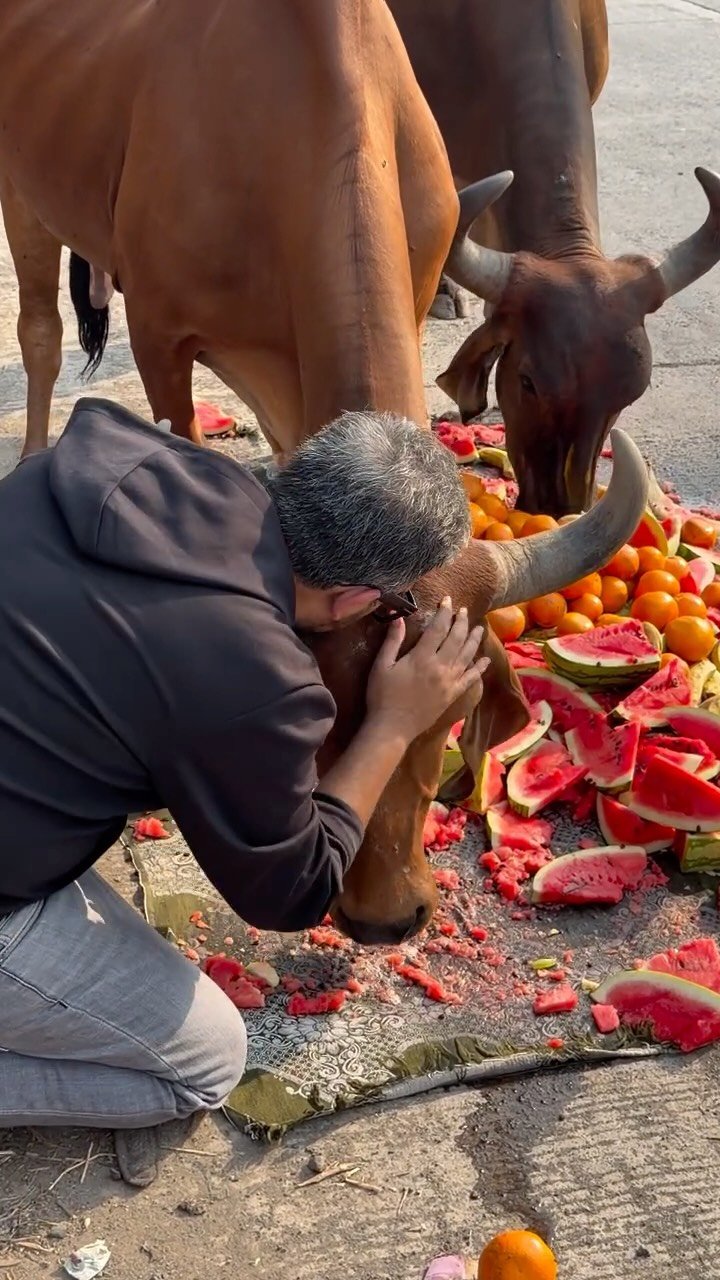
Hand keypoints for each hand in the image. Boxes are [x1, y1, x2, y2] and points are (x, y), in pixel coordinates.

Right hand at [365, 597, 488, 743]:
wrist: (393, 727)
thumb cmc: (382, 696)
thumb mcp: (381, 666)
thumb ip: (392, 641)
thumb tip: (399, 617)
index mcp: (422, 657)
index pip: (438, 628)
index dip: (444, 612)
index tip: (448, 600)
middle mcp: (440, 666)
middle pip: (456, 638)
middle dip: (461, 622)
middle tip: (464, 610)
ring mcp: (450, 681)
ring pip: (467, 655)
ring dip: (474, 640)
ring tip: (479, 628)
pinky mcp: (453, 694)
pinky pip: (471, 678)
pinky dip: (479, 668)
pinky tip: (486, 660)